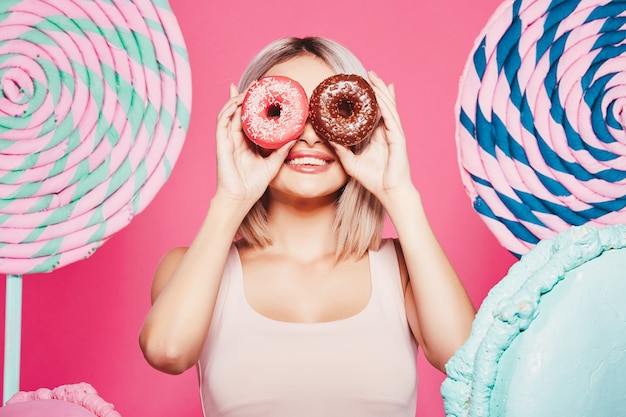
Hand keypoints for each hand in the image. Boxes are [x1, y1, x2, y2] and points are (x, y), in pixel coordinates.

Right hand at [214, 84, 293, 205]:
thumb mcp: (273, 164)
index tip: (264, 92)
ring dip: (238, 99)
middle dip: (246, 95)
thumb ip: (282, 150)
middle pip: (238, 111)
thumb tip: (295, 137)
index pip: (249, 118)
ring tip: (249, 89)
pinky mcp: (221, 144)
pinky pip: (222, 122)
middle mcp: (235, 138)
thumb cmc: (253, 185)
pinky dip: (228, 110)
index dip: (254, 104)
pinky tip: (237, 101)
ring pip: (229, 113)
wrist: (240, 199)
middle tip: (258, 84)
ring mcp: (227, 140)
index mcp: (246, 142)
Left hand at [330, 71, 414, 205]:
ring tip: (375, 77)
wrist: (388, 191)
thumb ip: (341, 149)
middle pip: (383, 104)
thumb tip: (327, 138)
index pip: (374, 111)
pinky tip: (381, 95)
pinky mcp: (398, 138)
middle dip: (376, 88)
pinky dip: (387, 106)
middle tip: (368, 72)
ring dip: (381, 91)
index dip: (370, 97)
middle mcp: (387, 131)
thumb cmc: (374, 179)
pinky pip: (392, 118)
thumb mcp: (351, 162)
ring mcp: (394, 133)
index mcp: (378, 135)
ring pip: (388, 107)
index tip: (361, 85)